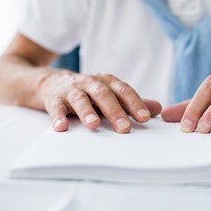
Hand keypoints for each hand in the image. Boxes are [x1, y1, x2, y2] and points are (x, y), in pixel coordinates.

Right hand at [40, 71, 161, 132]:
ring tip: (94, 125)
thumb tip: (158, 109)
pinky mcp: (54, 98)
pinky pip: (56, 107)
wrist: (52, 82)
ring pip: (80, 98)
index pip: (124, 91)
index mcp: (107, 82)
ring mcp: (72, 89)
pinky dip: (58, 116)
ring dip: (87, 111)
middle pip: (104, 94)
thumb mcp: (110, 94)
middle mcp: (90, 83)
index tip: (144, 118)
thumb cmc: (88, 92)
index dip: (134, 103)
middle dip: (114, 111)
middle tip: (124, 128)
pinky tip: (61, 127)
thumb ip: (131, 102)